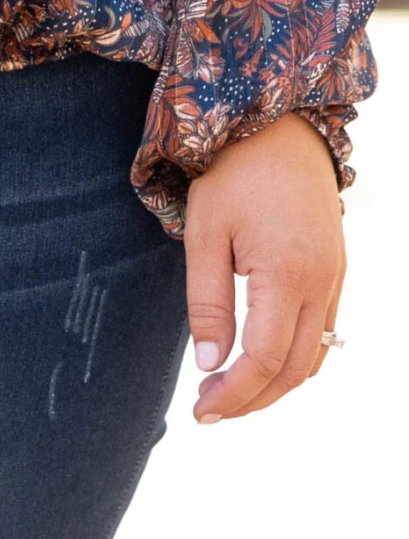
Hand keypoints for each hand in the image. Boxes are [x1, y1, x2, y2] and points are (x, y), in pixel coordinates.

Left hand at [183, 111, 345, 423]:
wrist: (280, 127)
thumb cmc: (233, 174)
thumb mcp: (204, 234)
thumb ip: (208, 304)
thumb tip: (210, 365)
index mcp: (286, 274)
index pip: (263, 359)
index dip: (233, 393)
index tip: (201, 410)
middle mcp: (321, 282)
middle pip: (293, 369)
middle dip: (252, 400)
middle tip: (209, 411)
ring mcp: (335, 277)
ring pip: (314, 356)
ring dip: (275, 384)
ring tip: (230, 392)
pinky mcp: (335, 270)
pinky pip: (323, 332)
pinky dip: (294, 358)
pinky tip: (259, 361)